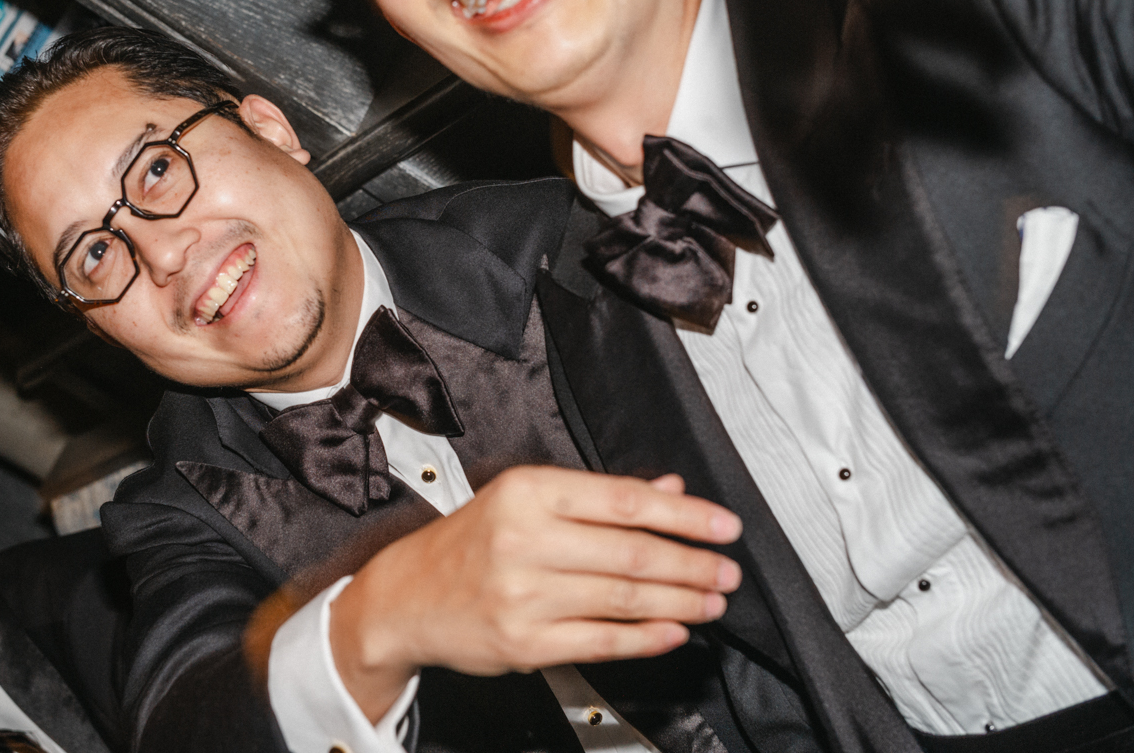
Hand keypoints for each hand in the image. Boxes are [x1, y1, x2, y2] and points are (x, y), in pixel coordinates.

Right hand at [328, 466, 742, 720]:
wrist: (406, 596)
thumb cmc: (469, 543)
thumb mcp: (524, 499)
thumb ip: (598, 497)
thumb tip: (668, 491)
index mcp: (527, 492)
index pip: (623, 501)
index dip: (684, 516)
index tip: (723, 526)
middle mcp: (523, 540)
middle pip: (631, 552)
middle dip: (692, 564)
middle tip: (727, 570)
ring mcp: (523, 595)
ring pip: (624, 598)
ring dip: (680, 601)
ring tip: (712, 600)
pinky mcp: (524, 642)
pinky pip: (602, 640)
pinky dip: (647, 638)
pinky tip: (675, 630)